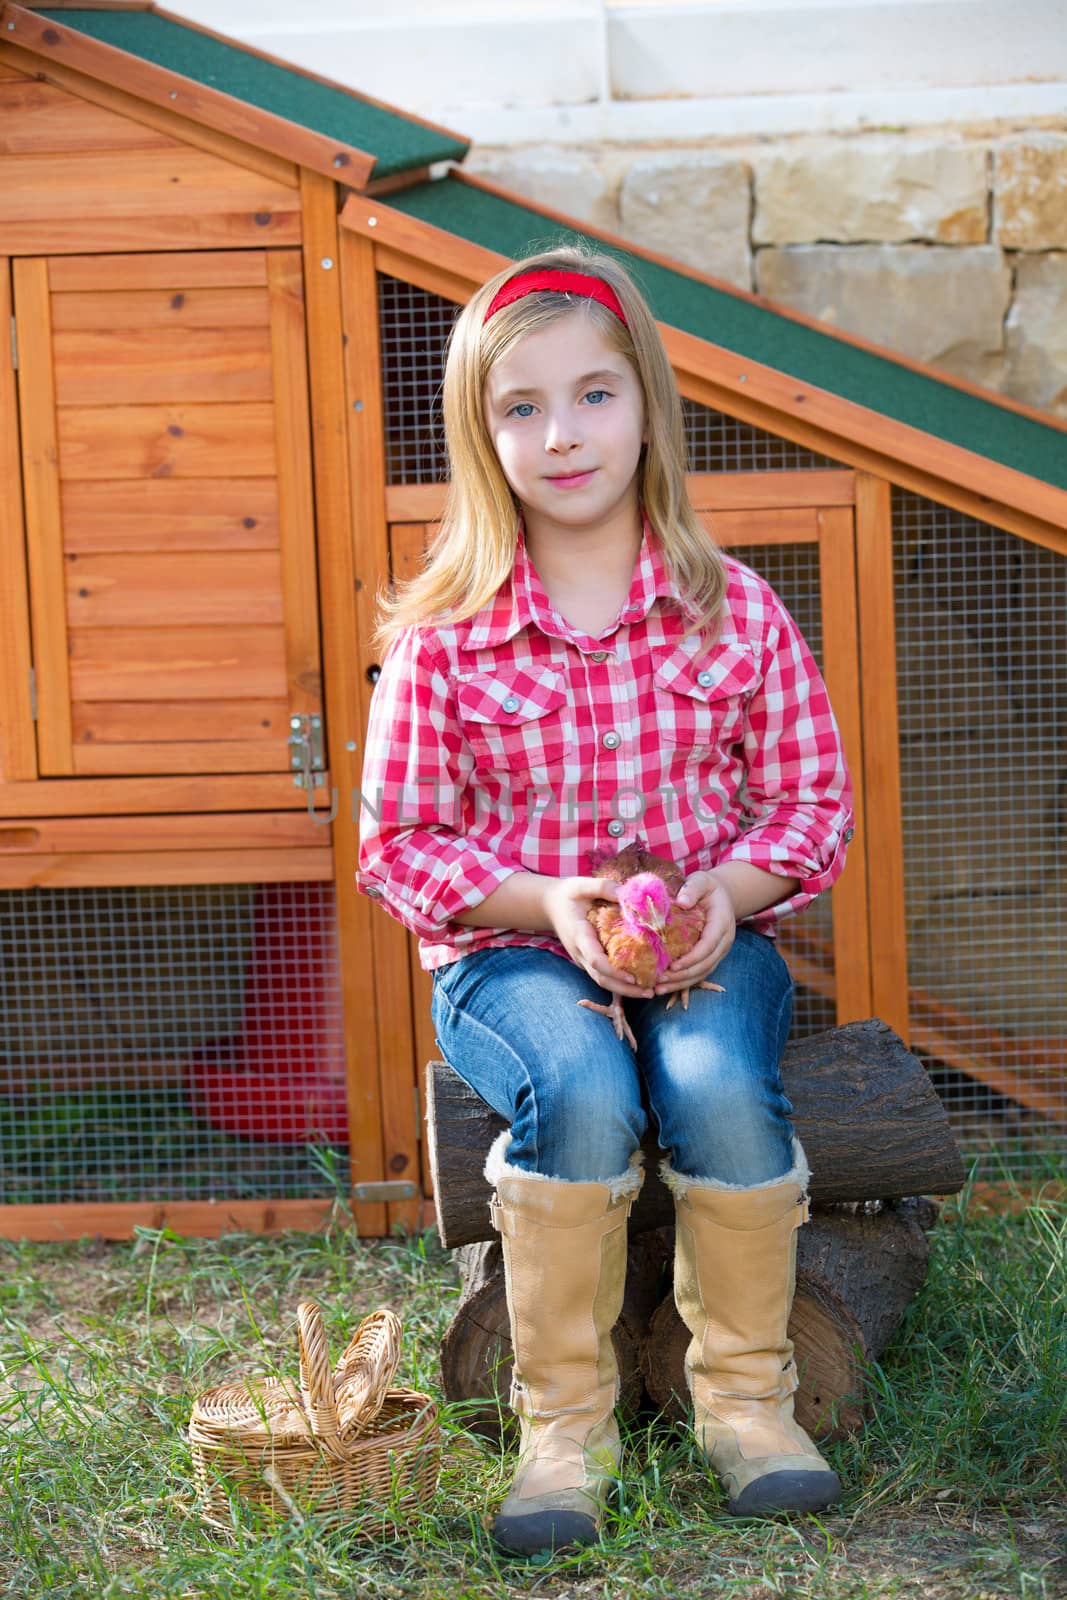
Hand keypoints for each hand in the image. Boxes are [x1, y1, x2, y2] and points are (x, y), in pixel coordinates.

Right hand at [542, 876, 655, 998]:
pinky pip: (604, 975)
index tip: (633, 977)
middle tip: (651, 992)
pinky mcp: (589, 960)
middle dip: (625, 989)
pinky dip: (621, 982)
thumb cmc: (568, 895)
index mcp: (579, 935)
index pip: (595, 960)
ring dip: (625, 990)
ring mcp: (583, 959)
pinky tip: (641, 981)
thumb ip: (603, 887)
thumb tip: (627, 894)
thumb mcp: (582, 885)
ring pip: (603, 981)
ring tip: (651, 992)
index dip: (614, 971)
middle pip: (601, 979)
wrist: (550, 905)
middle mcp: (580, 953)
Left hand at [653, 870, 735, 996]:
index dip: (691, 959)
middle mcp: (724, 942)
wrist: (722, 895)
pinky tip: (665, 986)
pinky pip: (699, 973)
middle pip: (705, 965)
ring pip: (702, 973)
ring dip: (681, 984)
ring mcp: (719, 952)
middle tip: (659, 981)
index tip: (672, 967)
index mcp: (722, 924)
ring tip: (658, 989)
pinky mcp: (711, 957)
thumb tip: (683, 902)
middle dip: (682, 976)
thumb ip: (692, 888)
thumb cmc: (707, 887)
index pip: (708, 946)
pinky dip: (683, 982)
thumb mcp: (701, 881)